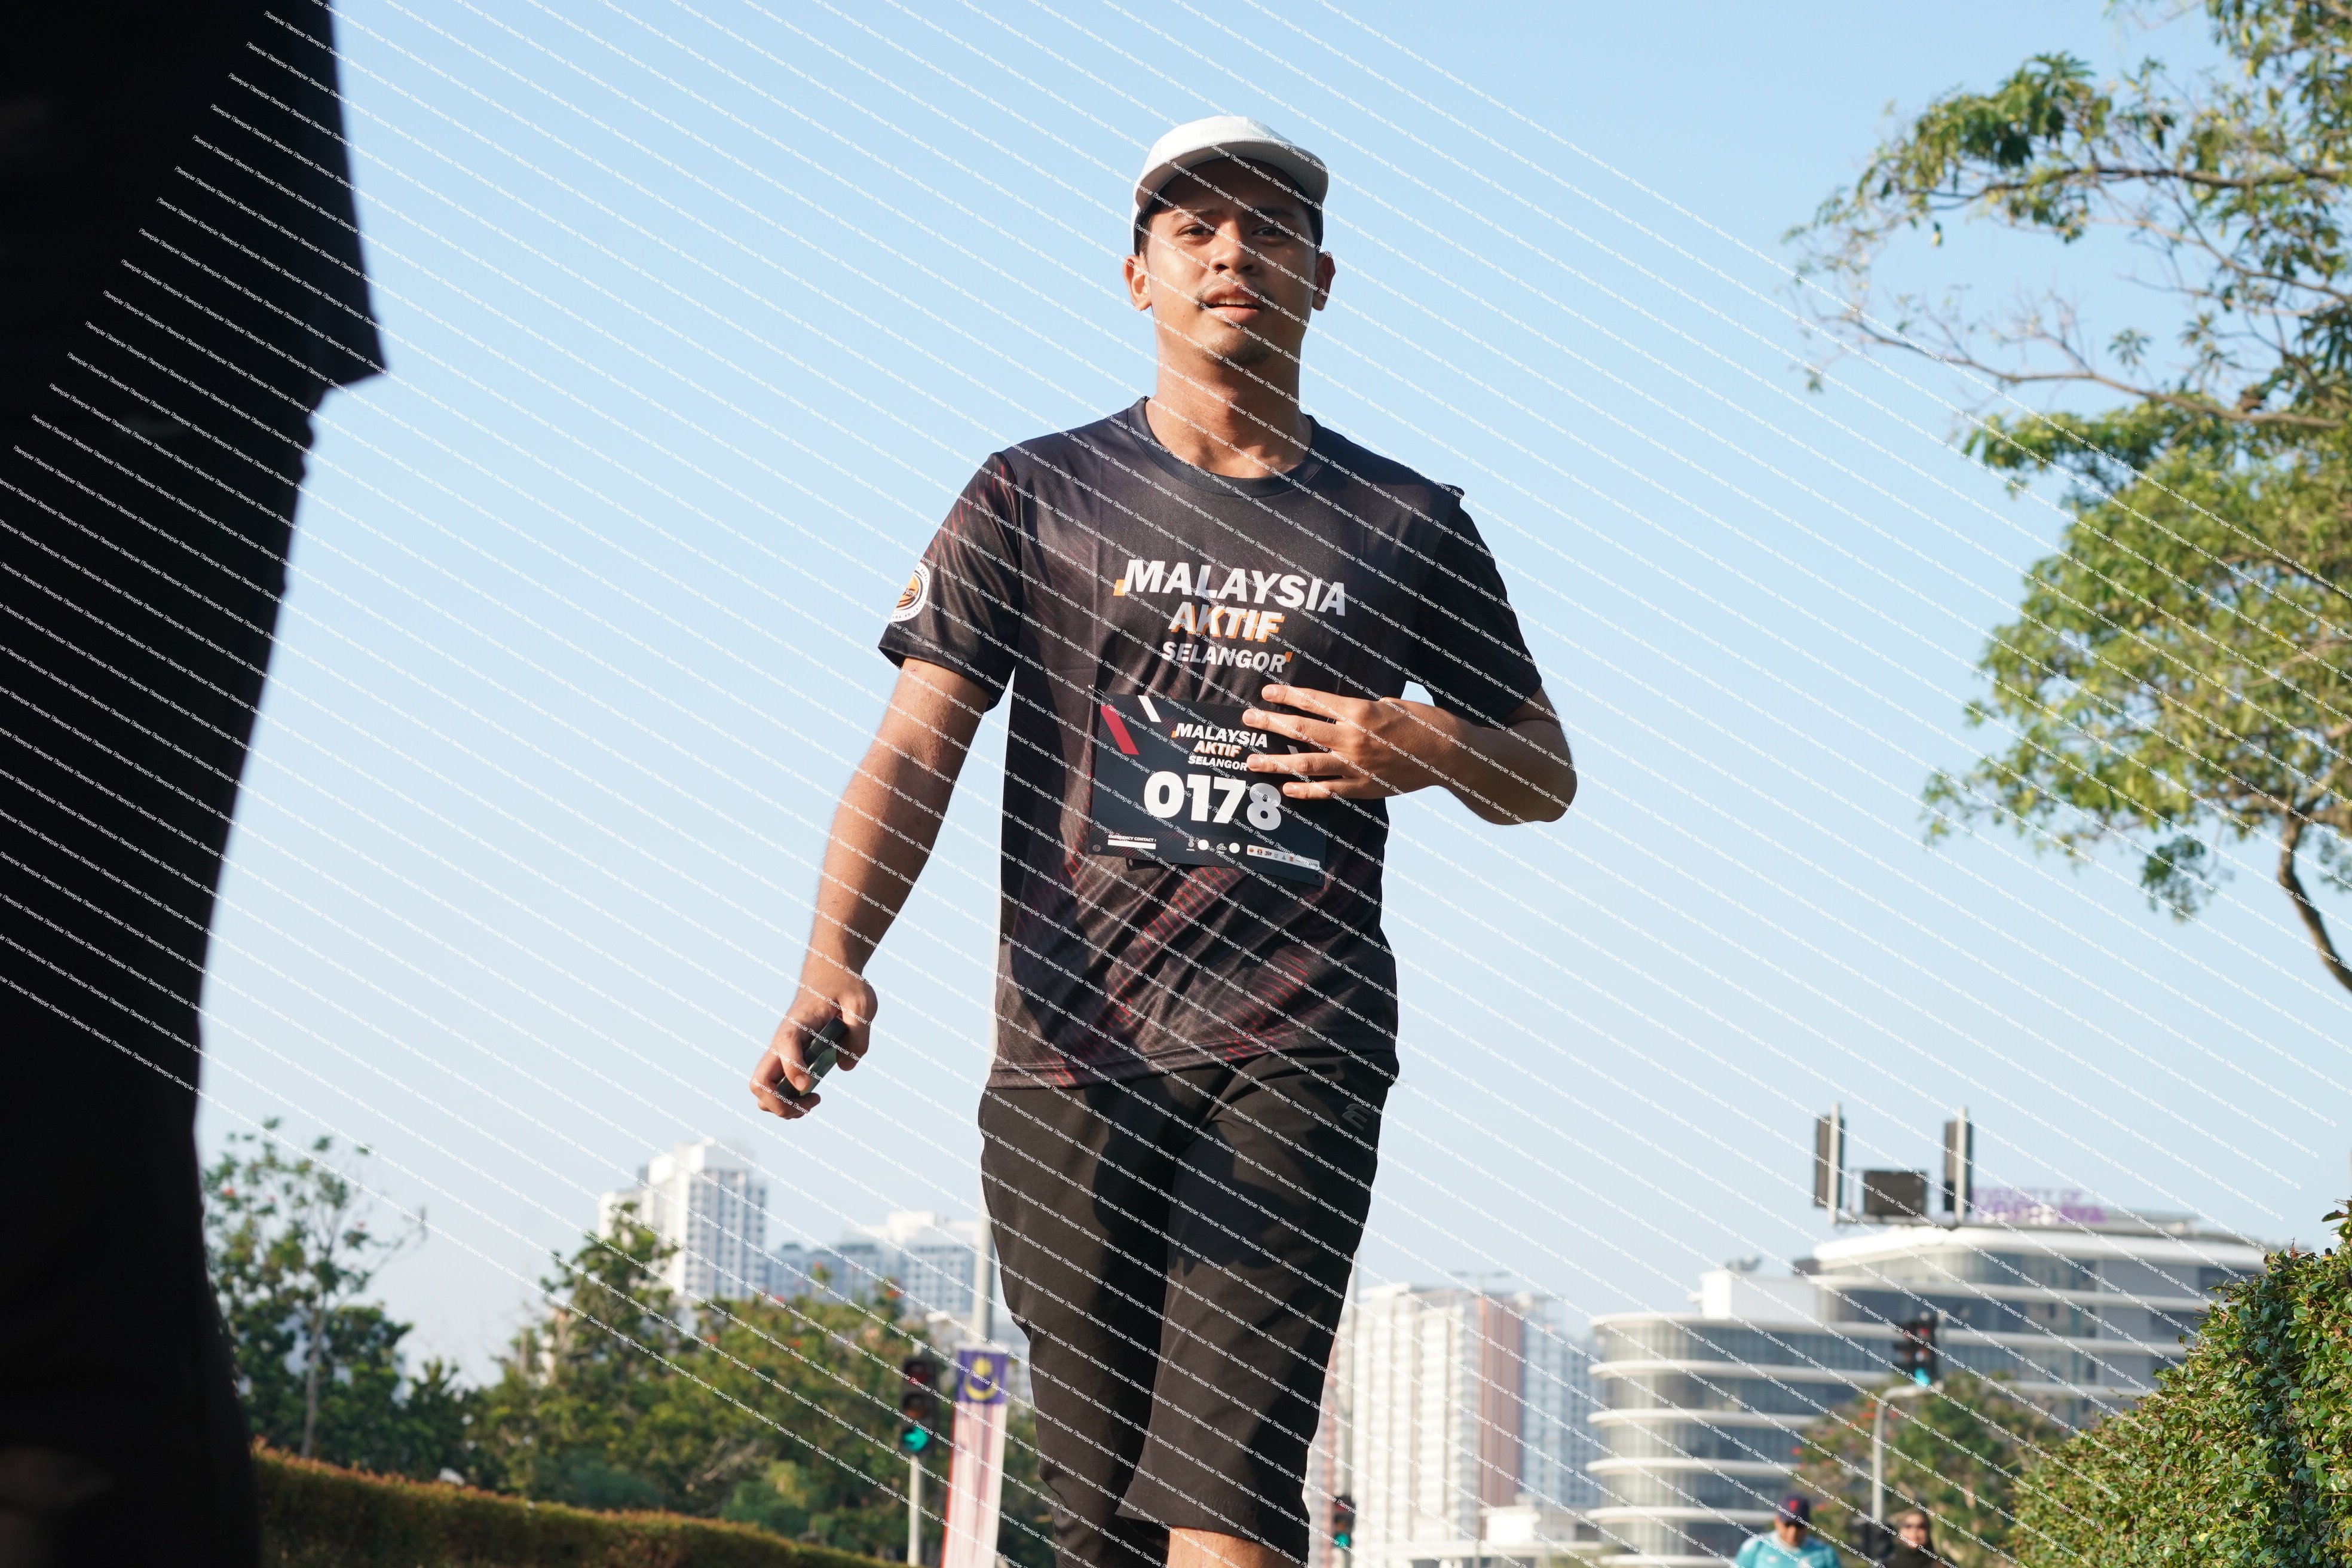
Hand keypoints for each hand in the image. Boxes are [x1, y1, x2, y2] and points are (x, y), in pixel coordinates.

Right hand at [750, 963, 874, 1119]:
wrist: (828, 973)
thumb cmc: (845, 986)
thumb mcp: (862, 1003)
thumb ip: (858, 1033)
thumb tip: (845, 1066)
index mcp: (799, 1023)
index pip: (785, 1047)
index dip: (794, 1070)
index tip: (811, 1085)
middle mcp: (782, 1040)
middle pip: (760, 1081)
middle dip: (780, 1103)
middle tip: (811, 1101)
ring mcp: (781, 1051)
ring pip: (761, 1088)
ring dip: (781, 1106)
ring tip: (812, 1102)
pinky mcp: (787, 1057)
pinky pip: (773, 1086)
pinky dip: (786, 1099)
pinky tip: (811, 1093)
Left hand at [1241, 684, 1453, 799]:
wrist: (1450, 756)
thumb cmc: (1424, 722)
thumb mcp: (1391, 703)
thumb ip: (1361, 709)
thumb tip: (1339, 711)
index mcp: (1360, 712)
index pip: (1313, 701)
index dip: (1287, 696)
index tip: (1266, 692)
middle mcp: (1352, 739)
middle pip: (1302, 730)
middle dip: (1271, 724)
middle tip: (1247, 719)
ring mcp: (1356, 766)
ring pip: (1306, 764)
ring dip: (1276, 763)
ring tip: (1252, 761)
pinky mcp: (1363, 788)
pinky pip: (1327, 791)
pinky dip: (1305, 790)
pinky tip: (1286, 789)